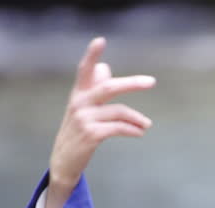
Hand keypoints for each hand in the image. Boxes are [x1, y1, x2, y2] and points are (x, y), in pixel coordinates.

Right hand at [49, 37, 154, 187]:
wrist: (64, 161)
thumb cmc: (78, 131)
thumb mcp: (84, 108)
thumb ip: (95, 88)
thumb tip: (106, 66)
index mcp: (78, 94)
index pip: (84, 70)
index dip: (91, 54)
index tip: (100, 40)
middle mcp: (79, 103)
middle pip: (109, 87)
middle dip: (132, 83)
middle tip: (151, 81)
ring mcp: (84, 119)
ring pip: (119, 112)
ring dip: (137, 118)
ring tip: (146, 124)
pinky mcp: (91, 135)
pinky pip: (118, 128)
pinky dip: (132, 129)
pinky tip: (140, 132)